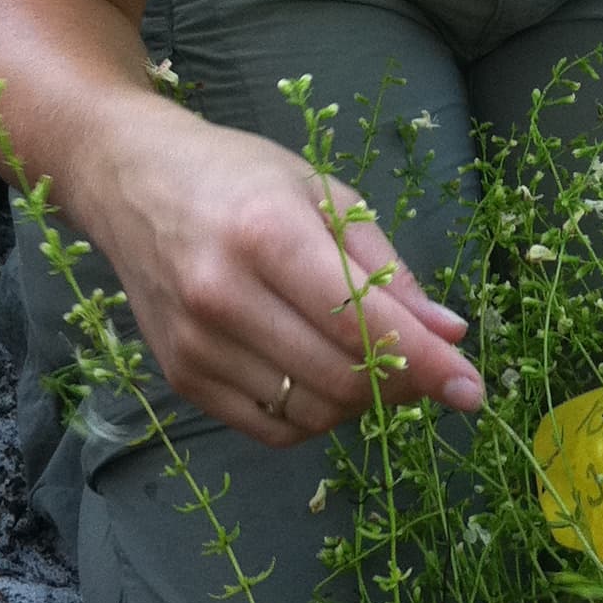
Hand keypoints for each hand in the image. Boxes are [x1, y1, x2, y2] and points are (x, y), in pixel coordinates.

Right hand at [78, 105, 481, 446]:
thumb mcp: (326, 194)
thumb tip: (450, 333)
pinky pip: (271, 426)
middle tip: (428, 367)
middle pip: (339, 375)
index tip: (471, 388)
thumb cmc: (240, 176)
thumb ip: (389, 269)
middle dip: (402, 383)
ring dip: (361, 400)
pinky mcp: (180, 377)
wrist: (131, 181)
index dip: (425, 362)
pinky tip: (325, 377)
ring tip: (370, 360)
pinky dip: (315, 415)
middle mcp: (222, 296)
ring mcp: (195, 344)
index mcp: (267, 235)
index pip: (360, 322)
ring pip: (310, 410)